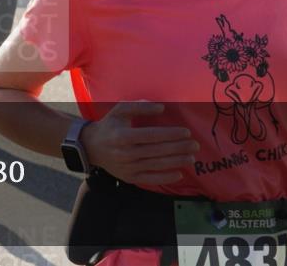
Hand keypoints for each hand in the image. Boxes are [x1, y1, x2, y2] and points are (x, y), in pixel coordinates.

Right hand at [79, 101, 198, 186]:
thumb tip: (161, 108)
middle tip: (195, 144)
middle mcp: (126, 153)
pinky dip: (166, 177)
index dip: (171, 134)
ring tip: (191, 157)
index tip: (186, 132)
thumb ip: (140, 106)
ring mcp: (128, 167)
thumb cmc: (110, 125)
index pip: (152, 135)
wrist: (91, 147)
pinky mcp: (129, 177)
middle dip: (179, 148)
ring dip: (177, 161)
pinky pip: (151, 179)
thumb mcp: (120, 110)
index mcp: (123, 135)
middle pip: (158, 151)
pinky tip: (179, 173)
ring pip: (157, 165)